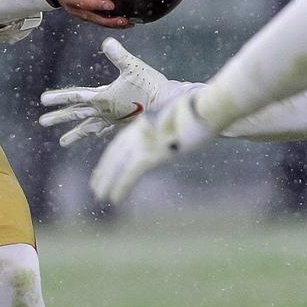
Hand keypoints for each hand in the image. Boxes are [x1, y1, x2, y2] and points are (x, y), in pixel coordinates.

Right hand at [37, 0, 129, 28]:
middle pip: (83, 4)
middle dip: (97, 5)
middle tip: (111, 5)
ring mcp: (75, 10)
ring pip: (91, 18)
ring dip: (108, 21)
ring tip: (124, 21)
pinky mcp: (81, 17)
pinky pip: (96, 22)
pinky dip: (110, 24)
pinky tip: (126, 23)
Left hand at [39, 37, 169, 145]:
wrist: (167, 104)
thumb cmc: (150, 85)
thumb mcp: (134, 67)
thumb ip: (119, 55)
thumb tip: (107, 41)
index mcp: (103, 99)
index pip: (76, 97)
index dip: (58, 97)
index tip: (43, 100)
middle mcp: (105, 112)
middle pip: (77, 114)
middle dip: (59, 117)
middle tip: (42, 121)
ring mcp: (113, 119)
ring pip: (89, 127)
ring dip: (75, 134)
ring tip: (62, 142)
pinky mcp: (122, 123)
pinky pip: (104, 130)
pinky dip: (96, 133)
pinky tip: (92, 135)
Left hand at [89, 91, 216, 202]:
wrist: (209, 107)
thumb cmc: (202, 111)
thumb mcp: (182, 119)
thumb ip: (171, 129)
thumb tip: (175, 136)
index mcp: (146, 122)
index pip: (121, 142)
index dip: (111, 157)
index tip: (105, 169)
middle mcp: (140, 131)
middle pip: (115, 153)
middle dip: (105, 171)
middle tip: (96, 186)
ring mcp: (146, 141)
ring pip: (118, 165)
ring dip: (107, 181)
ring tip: (100, 195)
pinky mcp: (153, 153)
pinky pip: (131, 173)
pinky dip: (121, 186)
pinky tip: (114, 198)